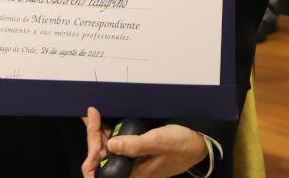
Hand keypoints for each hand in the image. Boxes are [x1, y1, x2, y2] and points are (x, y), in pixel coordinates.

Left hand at [82, 107, 209, 177]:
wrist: (197, 142)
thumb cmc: (181, 145)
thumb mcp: (158, 142)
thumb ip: (135, 146)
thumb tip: (112, 145)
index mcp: (134, 175)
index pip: (102, 172)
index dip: (92, 157)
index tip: (94, 134)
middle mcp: (131, 171)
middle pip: (101, 160)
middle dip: (93, 138)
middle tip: (91, 116)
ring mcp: (132, 162)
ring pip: (107, 151)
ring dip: (98, 134)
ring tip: (93, 117)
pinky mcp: (134, 153)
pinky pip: (116, 145)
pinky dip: (107, 133)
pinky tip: (103, 122)